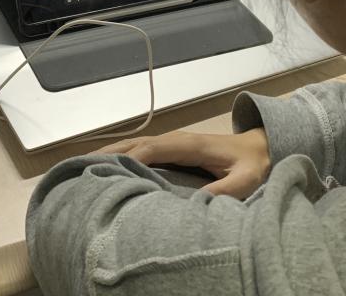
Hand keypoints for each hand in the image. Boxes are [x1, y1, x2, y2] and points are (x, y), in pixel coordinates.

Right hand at [95, 128, 270, 199]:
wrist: (262, 147)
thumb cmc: (253, 163)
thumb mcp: (245, 179)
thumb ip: (225, 190)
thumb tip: (199, 204)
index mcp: (190, 145)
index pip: (153, 148)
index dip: (130, 157)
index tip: (108, 169)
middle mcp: (176, 140)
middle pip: (136, 143)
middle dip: (109, 152)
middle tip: (83, 166)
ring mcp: (173, 144)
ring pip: (135, 145)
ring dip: (111, 153)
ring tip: (86, 166)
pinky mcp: (172, 151)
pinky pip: (142, 152)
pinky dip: (122, 156)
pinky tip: (109, 167)